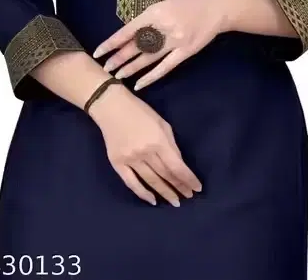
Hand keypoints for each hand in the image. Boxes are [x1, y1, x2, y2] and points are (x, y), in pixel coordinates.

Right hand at [89, 87, 201, 205]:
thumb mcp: (162, 123)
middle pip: (165, 175)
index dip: (188, 179)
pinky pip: (131, 183)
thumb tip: (178, 164)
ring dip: (165, 193)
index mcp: (158, 140)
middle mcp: (145, 152)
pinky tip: (153, 200)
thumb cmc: (140, 112)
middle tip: (188, 197)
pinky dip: (143, 194)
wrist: (111, 106)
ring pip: (151, 181)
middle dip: (179, 187)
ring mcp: (130, 159)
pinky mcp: (117, 163)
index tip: (197, 188)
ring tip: (174, 202)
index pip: (177, 166)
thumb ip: (171, 144)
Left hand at [92, 0, 246, 88]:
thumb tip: (129, 36)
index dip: (112, 42)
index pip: (128, 30)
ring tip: (117, 76)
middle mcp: (163, 26)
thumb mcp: (164, 6)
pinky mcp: (186, 51)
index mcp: (155, 12)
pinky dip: (151, 76)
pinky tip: (139, 84)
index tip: (98, 51)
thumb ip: (148, 20)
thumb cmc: (186, 6)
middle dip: (119, 57)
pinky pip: (165, 67)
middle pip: (136, 46)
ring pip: (148, 58)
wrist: (215, 8)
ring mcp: (175, 40)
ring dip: (131, 68)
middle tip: (104, 68)